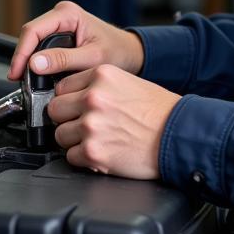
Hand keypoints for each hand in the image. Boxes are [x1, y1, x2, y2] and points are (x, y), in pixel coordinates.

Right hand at [7, 0, 144, 81]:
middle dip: (23, 58)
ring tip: (28, 80)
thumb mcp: (92, 57)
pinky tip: (37, 75)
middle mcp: (61, 15)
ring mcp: (59, 25)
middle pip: (30, 36)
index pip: (33, 30)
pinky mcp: (58, 35)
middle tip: (19, 80)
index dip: (22, 53)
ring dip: (28, 61)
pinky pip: (40, 47)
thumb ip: (65, 60)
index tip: (16, 72)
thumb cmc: (117, 51)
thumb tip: (35, 63)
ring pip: (33, 42)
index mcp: (68, 13)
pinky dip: (36, 62)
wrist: (128, 53)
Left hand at [48, 64, 180, 178]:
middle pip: (55, 110)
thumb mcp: (129, 82)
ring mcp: (91, 125)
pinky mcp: (92, 152)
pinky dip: (83, 158)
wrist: (179, 134)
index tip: (76, 107)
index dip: (69, 99)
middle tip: (85, 125)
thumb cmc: (160, 111)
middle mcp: (93, 98)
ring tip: (96, 139)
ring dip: (74, 140)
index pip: (62, 87)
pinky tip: (102, 151)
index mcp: (101, 76)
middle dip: (67, 119)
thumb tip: (74, 97)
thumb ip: (98, 86)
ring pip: (59, 135)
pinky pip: (70, 156)